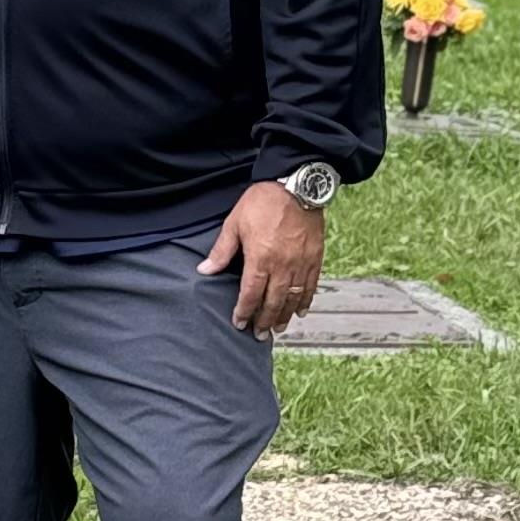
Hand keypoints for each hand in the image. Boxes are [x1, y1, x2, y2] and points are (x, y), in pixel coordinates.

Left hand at [197, 184, 325, 338]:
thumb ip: (221, 251)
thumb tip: (204, 270)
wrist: (296, 185)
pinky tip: (300, 310)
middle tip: (259, 335)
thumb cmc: (262, 202)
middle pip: (273, 301)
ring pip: (293, 297)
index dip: (245, 311)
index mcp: (260, 258)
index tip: (239, 323)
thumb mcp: (235, 223)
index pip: (251, 294)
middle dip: (265, 320)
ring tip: (277, 328)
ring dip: (284, 315)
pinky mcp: (315, 257)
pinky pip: (310, 285)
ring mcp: (301, 262)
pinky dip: (305, 300)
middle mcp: (283, 265)